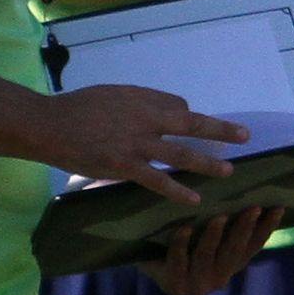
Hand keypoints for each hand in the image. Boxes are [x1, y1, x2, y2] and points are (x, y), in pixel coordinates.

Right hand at [46, 83, 246, 204]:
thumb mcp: (111, 94)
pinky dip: (178, 191)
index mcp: (142, 98)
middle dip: (221, 130)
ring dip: (208, 163)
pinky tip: (195, 200)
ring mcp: (137, 144)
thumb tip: (164, 109)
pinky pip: (158, 180)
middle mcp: (145, 119)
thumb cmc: (76, 108)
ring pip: (182, 153)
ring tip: (229, 171)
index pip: (178, 106)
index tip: (194, 126)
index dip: (188, 117)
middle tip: (245, 136)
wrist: (48, 125)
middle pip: (192, 123)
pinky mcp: (125, 166)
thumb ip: (138, 103)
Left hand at [140, 205, 281, 294]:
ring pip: (208, 256)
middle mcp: (218, 279)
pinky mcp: (174, 285)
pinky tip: (184, 228)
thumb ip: (226, 219)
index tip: (277, 207)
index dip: (267, 228)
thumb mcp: (205, 230)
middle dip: (244, 228)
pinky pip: (179, 260)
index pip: (254, 246)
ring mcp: (196, 285)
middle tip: (252, 207)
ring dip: (214, 236)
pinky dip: (181, 244)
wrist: (142, 257)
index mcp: (231, 266)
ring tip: (219, 216)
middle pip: (234, 251)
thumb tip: (250, 186)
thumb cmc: (179, 237)